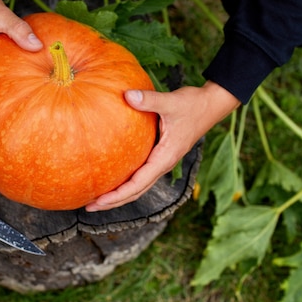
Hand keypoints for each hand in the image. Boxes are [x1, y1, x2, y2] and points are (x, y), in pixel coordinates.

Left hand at [85, 81, 240, 211]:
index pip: (138, 184)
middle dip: (114, 201)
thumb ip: (149, 100)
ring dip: (119, 194)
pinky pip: (141, 173)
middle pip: (136, 191)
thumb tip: (126, 95)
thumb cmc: (193, 104)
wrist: (211, 104)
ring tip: (97, 197)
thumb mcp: (171, 101)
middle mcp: (163, 163)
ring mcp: (163, 161)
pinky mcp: (161, 154)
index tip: (99, 201)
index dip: (118, 195)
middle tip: (89, 206)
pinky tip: (112, 174)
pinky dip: (127, 180)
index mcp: (165, 158)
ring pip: (139, 185)